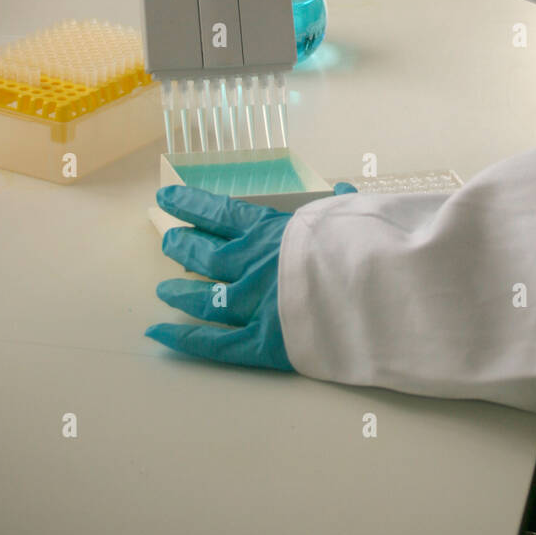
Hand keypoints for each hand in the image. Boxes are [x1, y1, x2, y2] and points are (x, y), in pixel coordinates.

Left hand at [146, 183, 356, 369]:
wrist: (376, 289)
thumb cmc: (366, 246)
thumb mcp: (352, 213)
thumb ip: (339, 205)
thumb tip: (341, 190)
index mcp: (271, 230)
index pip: (221, 213)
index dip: (191, 206)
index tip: (166, 199)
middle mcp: (251, 264)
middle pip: (206, 254)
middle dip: (184, 247)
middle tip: (167, 243)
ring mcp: (251, 304)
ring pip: (204, 299)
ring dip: (181, 293)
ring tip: (163, 290)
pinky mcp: (259, 342)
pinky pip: (214, 344)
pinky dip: (184, 339)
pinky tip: (159, 333)